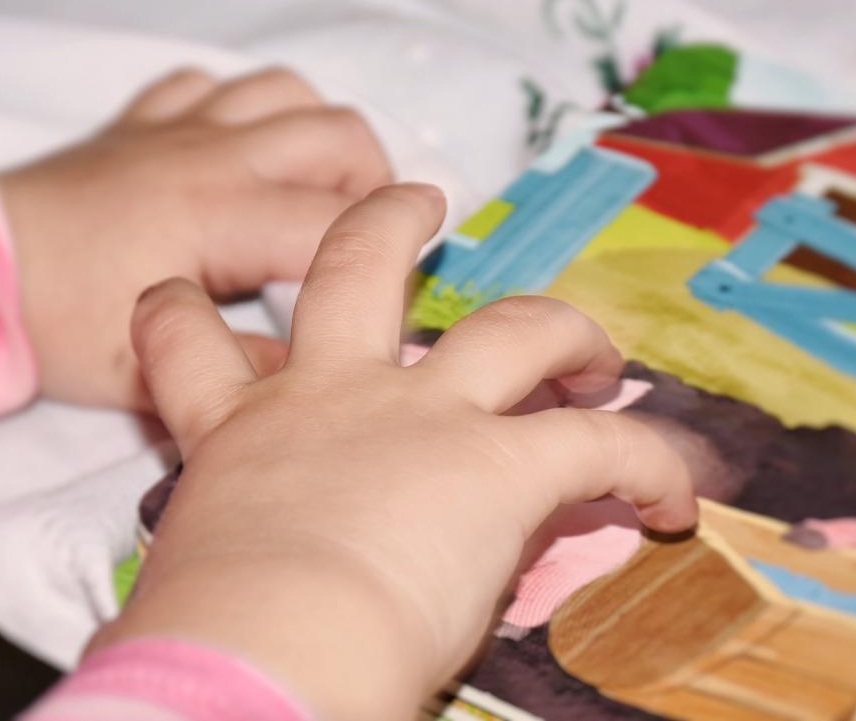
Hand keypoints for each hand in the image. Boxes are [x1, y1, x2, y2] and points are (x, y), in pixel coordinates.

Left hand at [0, 67, 391, 407]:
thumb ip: (242, 376)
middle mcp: (212, 156)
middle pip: (337, 135)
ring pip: (287, 92)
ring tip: (320, 190)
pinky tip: (243, 155)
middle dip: (376, 183)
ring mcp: (180, 129)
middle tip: (372, 240)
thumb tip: (316, 380)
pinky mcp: (147, 120)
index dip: (388, 261)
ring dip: (321, 136)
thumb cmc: (50, 317)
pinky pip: (217, 85)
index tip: (399, 293)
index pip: (339, 225)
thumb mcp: (146, 373)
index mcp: (218, 215)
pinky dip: (247, 110)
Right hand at [88, 183, 696, 719]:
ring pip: (508, 327)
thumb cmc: (210, 636)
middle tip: (416, 206)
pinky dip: (647, 462)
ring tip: (591, 349)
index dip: (182, 319)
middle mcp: (331, 397)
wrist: (262, 649)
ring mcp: (420, 416)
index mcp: (241, 433)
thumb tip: (265, 584)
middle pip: (355, 267)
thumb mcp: (203, 572)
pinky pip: (601, 443)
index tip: (187, 308)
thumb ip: (240, 546)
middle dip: (386, 224)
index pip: (189, 345)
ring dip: (560, 328)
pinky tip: (672, 494)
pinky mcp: (499, 463)